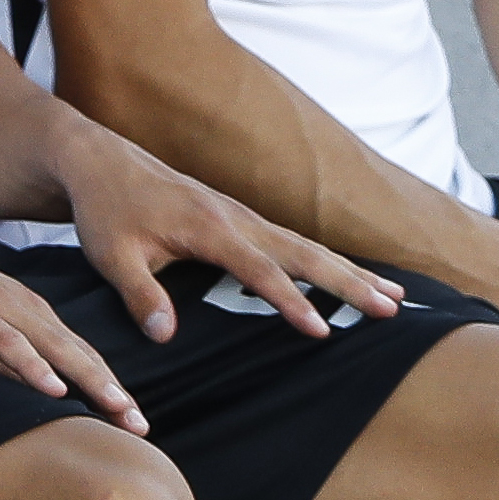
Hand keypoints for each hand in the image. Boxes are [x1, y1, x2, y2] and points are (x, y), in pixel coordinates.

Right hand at [0, 221, 151, 433]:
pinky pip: (8, 342)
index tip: (130, 418)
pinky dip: (34, 365)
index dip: (106, 385)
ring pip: (55, 348)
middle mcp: (20, 306)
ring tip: (118, 410)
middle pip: (78, 352)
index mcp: (23, 309)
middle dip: (113, 390)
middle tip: (141, 426)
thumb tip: (21, 388)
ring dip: (90, 380)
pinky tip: (54, 389)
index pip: (76, 352)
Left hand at [50, 126, 408, 344]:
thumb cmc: (106, 210)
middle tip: (392, 308)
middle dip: (350, 281)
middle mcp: (237, 218)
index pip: (259, 271)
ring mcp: (244, 216)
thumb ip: (139, 294)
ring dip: (351, 271)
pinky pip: (295, 243)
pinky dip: (329, 261)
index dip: (291, 302)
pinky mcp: (242, 219)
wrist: (102, 163)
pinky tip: (352, 278)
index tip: (322, 330)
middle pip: (304, 253)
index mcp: (209, 228)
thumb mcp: (111, 255)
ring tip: (396, 297)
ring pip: (308, 246)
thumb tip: (165, 335)